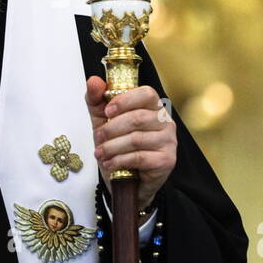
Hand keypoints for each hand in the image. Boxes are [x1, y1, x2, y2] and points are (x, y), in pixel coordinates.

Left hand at [84, 77, 175, 213]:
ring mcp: (169, 141)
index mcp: (153, 107)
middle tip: (98, 137)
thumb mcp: (103, 121)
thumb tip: (94, 81)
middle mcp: (165, 122)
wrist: (127, 180)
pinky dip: (119, 160)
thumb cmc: (119, 146)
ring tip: (100, 153)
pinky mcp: (167, 160)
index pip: (146, 93)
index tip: (107, 111)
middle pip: (137, 118)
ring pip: (136, 139)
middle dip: (111, 129)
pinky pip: (140, 157)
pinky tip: (111, 164)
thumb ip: (97, 100)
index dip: (125, 100)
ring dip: (112, 147)